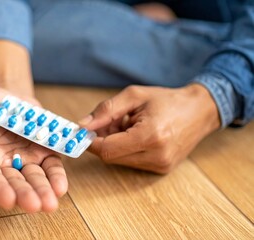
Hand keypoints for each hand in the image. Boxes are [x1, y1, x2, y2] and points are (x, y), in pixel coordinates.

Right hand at [0, 86, 67, 211]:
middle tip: (34, 205)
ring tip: (50, 203)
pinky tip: (61, 186)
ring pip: (35, 178)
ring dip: (43, 191)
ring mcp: (26, 159)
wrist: (7, 94)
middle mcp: (5, 163)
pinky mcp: (44, 151)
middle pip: (15, 182)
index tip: (7, 199)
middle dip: (24, 194)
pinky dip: (56, 175)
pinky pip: (51, 165)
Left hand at [79, 84, 219, 173]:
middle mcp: (156, 155)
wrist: (200, 111)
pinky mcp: (161, 169)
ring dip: (113, 144)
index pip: (107, 149)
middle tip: (104, 123)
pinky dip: (124, 149)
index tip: (81, 131)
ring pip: (119, 160)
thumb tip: (82, 126)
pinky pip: (131, 161)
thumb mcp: (134, 96)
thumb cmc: (167, 100)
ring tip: (124, 125)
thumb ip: (106, 110)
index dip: (90, 141)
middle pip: (111, 157)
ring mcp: (160, 165)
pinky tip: (133, 134)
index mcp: (151, 135)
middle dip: (101, 140)